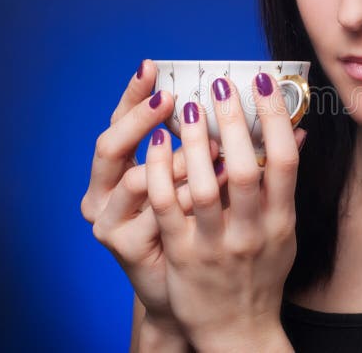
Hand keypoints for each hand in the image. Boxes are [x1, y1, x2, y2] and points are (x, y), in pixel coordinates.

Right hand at [80, 59, 226, 331]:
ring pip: (137, 179)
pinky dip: (187, 197)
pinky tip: (215, 184)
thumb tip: (258, 107)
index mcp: (118, 168)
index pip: (119, 121)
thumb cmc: (198, 228)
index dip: (133, 94)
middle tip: (172, 98)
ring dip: (177, 161)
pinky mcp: (124, 246)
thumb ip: (214, 145)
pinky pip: (158, 215)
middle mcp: (103, 192)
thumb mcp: (199, 181)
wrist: (191, 294)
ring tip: (210, 147)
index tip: (153, 67)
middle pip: (110, 144)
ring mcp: (109, 220)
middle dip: (142, 119)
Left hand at [144, 73, 304, 351]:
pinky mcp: (182, 256)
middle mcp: (252, 232)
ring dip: (195, 142)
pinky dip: (161, 172)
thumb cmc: (261, 273)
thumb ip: (285, 185)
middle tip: (220, 85)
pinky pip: (167, 208)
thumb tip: (297, 133)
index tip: (262, 83)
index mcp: (281, 221)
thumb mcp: (285, 231)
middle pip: (245, 169)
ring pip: (203, 186)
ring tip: (188, 108)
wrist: (237, 329)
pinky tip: (157, 144)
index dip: (275, 118)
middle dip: (233, 121)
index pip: (285, 162)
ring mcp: (216, 245)